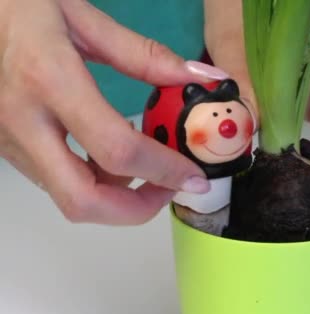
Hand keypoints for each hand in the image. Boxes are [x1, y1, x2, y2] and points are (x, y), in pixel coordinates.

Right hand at [0, 0, 228, 224]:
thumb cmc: (18, 5)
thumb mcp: (82, 17)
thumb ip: (144, 55)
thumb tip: (201, 78)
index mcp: (49, 81)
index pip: (117, 149)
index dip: (164, 171)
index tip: (194, 176)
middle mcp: (23, 122)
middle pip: (83, 200)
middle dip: (136, 209)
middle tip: (169, 188)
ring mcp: (7, 140)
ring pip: (67, 196)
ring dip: (116, 196)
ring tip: (146, 166)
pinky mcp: (4, 147)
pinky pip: (54, 181)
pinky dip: (92, 182)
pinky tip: (110, 155)